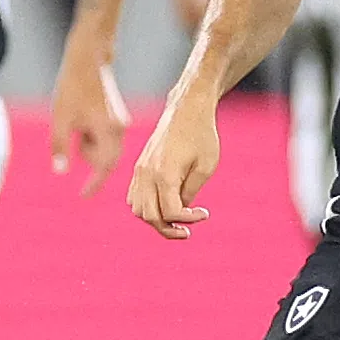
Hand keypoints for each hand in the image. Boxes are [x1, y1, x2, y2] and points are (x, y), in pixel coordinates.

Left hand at [50, 53, 129, 194]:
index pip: (105, 167)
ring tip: (75, 120)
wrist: (88, 60)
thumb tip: (60, 171)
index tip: (83, 196)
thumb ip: (59, 146)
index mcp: (108, 131)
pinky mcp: (117, 117)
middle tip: (73, 135)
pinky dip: (92, 136)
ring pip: (104, 148)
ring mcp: (120, 123)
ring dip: (88, 144)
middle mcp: (119, 129)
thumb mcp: (60, 119)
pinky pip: (105, 137)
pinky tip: (81, 117)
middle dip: (87, 155)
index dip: (94, 184)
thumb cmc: (72, 88)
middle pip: (105, 159)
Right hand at [127, 100, 218, 239]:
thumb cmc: (202, 136)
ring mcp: (140, 170)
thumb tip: (178, 211)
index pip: (171, 212)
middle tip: (187, 230)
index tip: (205, 213)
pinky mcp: (139, 167)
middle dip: (168, 229)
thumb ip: (190, 193)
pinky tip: (165, 204)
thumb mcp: (205, 167)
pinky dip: (146, 207)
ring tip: (175, 220)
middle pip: (149, 216)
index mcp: (164, 174)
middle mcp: (146, 174)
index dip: (190, 220)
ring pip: (137, 209)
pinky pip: (134, 196)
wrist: (187, 109)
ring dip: (155, 219)